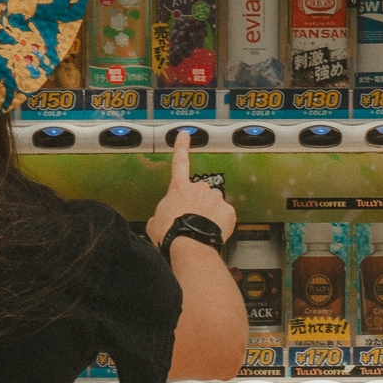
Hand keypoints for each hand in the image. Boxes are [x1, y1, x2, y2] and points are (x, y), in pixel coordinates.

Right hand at [148, 131, 235, 250]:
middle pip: (199, 193)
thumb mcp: (154, 223)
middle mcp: (198, 188)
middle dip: (197, 205)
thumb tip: (160, 218)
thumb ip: (159, 214)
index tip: (185, 135)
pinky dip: (220, 223)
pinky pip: (225, 216)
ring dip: (209, 214)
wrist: (189, 246)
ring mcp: (215, 198)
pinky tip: (211, 232)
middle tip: (190, 222)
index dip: (181, 148)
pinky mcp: (228, 210)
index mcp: (179, 188)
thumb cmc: (171, 235)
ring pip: (213, 204)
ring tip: (200, 230)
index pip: (179, 163)